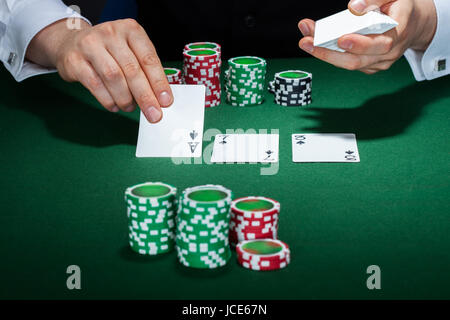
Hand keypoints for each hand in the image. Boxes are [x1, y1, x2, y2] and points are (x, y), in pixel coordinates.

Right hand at [27, 19, 171, 122]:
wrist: (72, 43)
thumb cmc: (110, 51)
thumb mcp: (131, 52)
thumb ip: (145, 71)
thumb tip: (160, 99)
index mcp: (130, 30)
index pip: (148, 59)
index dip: (159, 83)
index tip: (166, 101)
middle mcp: (110, 33)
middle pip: (132, 70)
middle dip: (145, 96)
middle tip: (154, 114)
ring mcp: (90, 45)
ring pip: (114, 77)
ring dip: (126, 99)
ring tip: (130, 107)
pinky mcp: (75, 60)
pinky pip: (95, 84)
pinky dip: (108, 100)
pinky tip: (115, 105)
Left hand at [298, 0, 436, 73]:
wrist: (414, 24)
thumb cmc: (400, 7)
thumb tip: (354, 6)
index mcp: (399, 32)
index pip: (381, 44)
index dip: (360, 44)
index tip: (341, 39)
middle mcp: (389, 53)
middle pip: (357, 61)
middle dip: (329, 52)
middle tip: (307, 41)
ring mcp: (378, 63)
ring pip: (349, 64)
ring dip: (324, 53)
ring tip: (305, 40)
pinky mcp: (369, 66)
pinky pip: (347, 63)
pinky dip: (330, 54)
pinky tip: (315, 43)